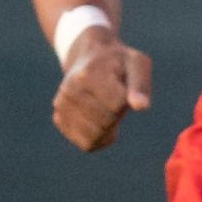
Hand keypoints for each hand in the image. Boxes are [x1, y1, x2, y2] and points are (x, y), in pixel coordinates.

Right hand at [51, 36, 151, 150]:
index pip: (116, 106)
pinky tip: (98, 119)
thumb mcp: (137, 64)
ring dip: (109, 128)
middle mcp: (69, 90)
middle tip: (114, 97)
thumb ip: (140, 85)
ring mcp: (61, 106)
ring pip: (95, 137)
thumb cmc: (119, 63)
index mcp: (88, 74)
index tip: (122, 87)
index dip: (127, 101)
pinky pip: (87, 143)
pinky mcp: (59, 119)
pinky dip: (100, 137)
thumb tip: (141, 107)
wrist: (89, 58)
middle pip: (105, 122)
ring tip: (106, 106)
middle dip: (117, 114)